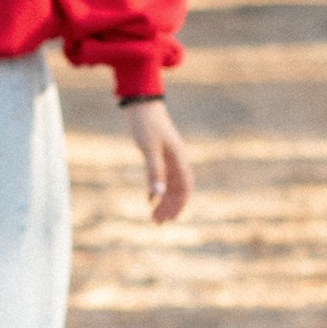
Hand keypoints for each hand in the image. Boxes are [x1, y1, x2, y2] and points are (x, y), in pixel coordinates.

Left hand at [125, 97, 193, 226]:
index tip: (171, 219)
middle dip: (170, 207)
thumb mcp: (149, 149)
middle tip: (158, 223)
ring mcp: (168, 158)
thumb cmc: (146, 124)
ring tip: (154, 217)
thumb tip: (157, 196)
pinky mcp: (159, 155)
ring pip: (170, 186)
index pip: (185, 187)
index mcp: (179, 159)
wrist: (141, 104)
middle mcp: (177, 160)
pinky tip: (150, 200)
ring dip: (164, 202)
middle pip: (178, 190)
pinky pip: (162, 178)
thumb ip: (154, 172)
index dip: (180, 204)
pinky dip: (157, 190)